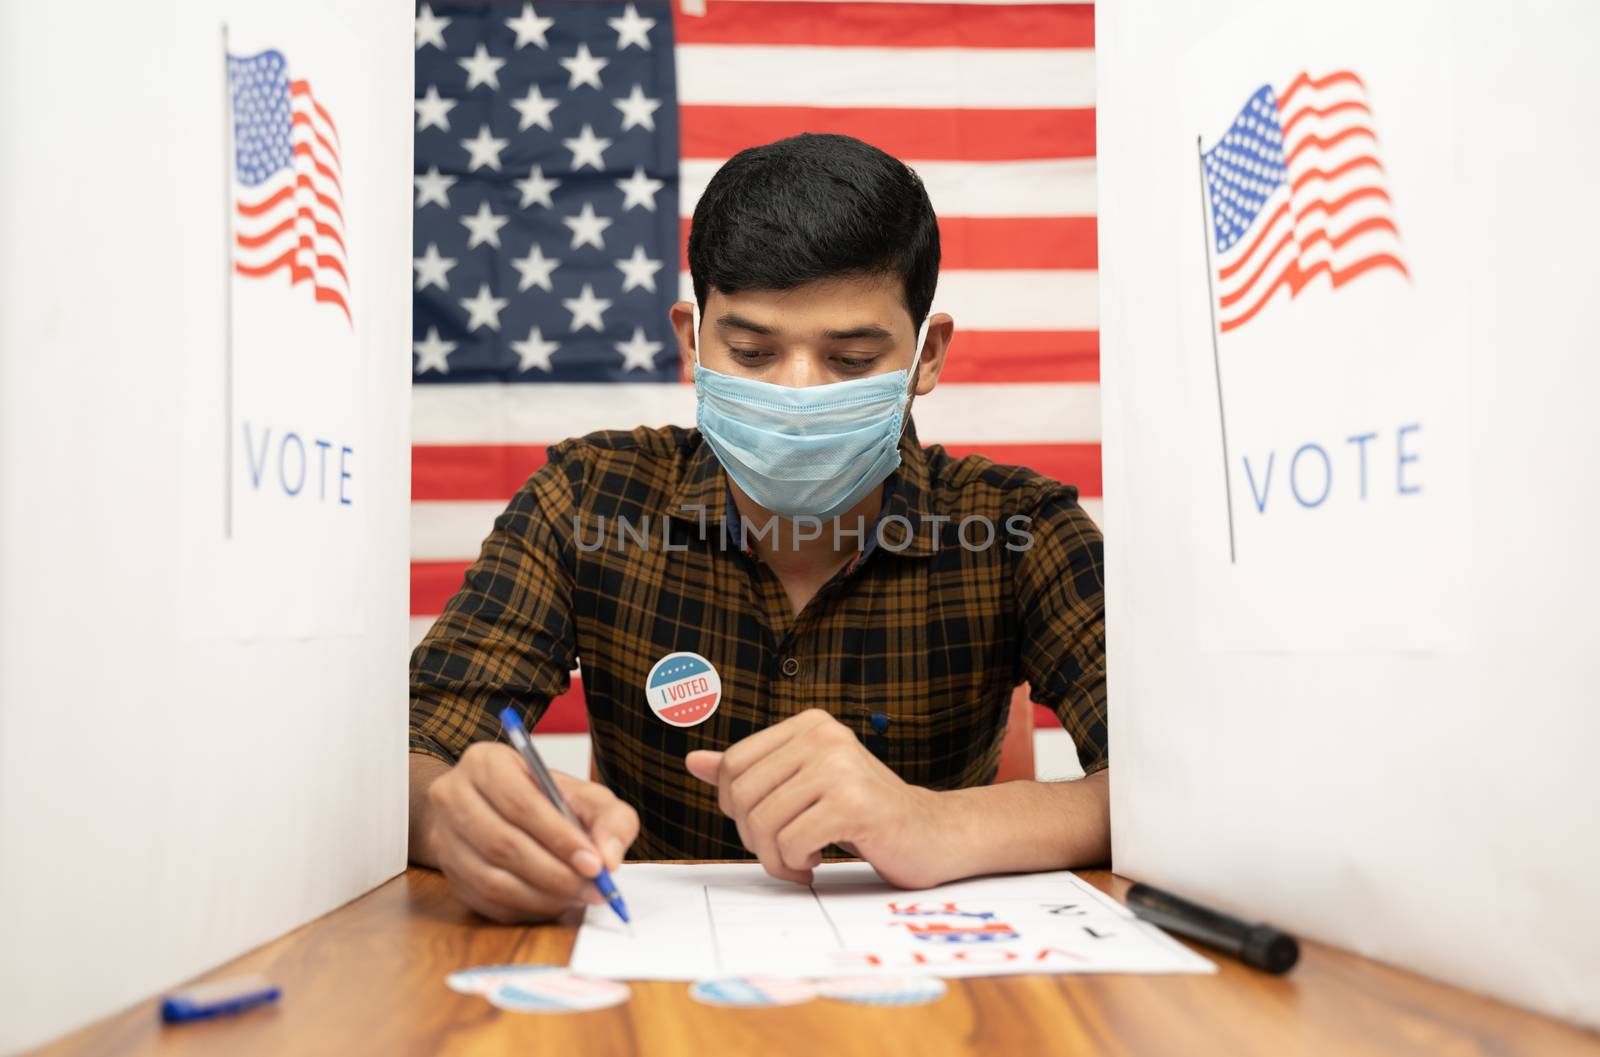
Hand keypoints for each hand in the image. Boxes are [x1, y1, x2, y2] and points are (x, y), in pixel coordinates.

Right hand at [422, 742, 638, 922]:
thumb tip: (609, 858)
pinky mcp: (447, 873)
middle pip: (503, 844)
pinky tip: (553, 903)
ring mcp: (444, 837)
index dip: (560, 838)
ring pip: (491, 879)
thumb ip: (609, 819)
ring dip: (542, 896)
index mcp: (486, 763)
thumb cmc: (547, 799)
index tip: (595, 864)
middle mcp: (453, 796)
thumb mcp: (585, 796)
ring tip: (578, 898)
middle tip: (593, 889)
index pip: (521, 804)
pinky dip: (524, 908)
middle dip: (555, 873)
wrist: (501, 810)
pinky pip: (485, 901)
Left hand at [685, 709, 948, 888]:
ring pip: (763, 822)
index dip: (737, 806)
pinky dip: (796, 864)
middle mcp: (824, 736)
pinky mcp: (853, 804)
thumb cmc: (864, 814)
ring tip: (800, 862)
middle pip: (742, 794)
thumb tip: (694, 762)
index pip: (734, 764)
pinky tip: (817, 864)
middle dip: (753, 838)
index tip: (766, 826)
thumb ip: (752, 772)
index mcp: (809, 724)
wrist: (931, 835)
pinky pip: (791, 842)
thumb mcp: (804, 785)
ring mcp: (840, 767)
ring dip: (775, 858)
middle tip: (783, 853)